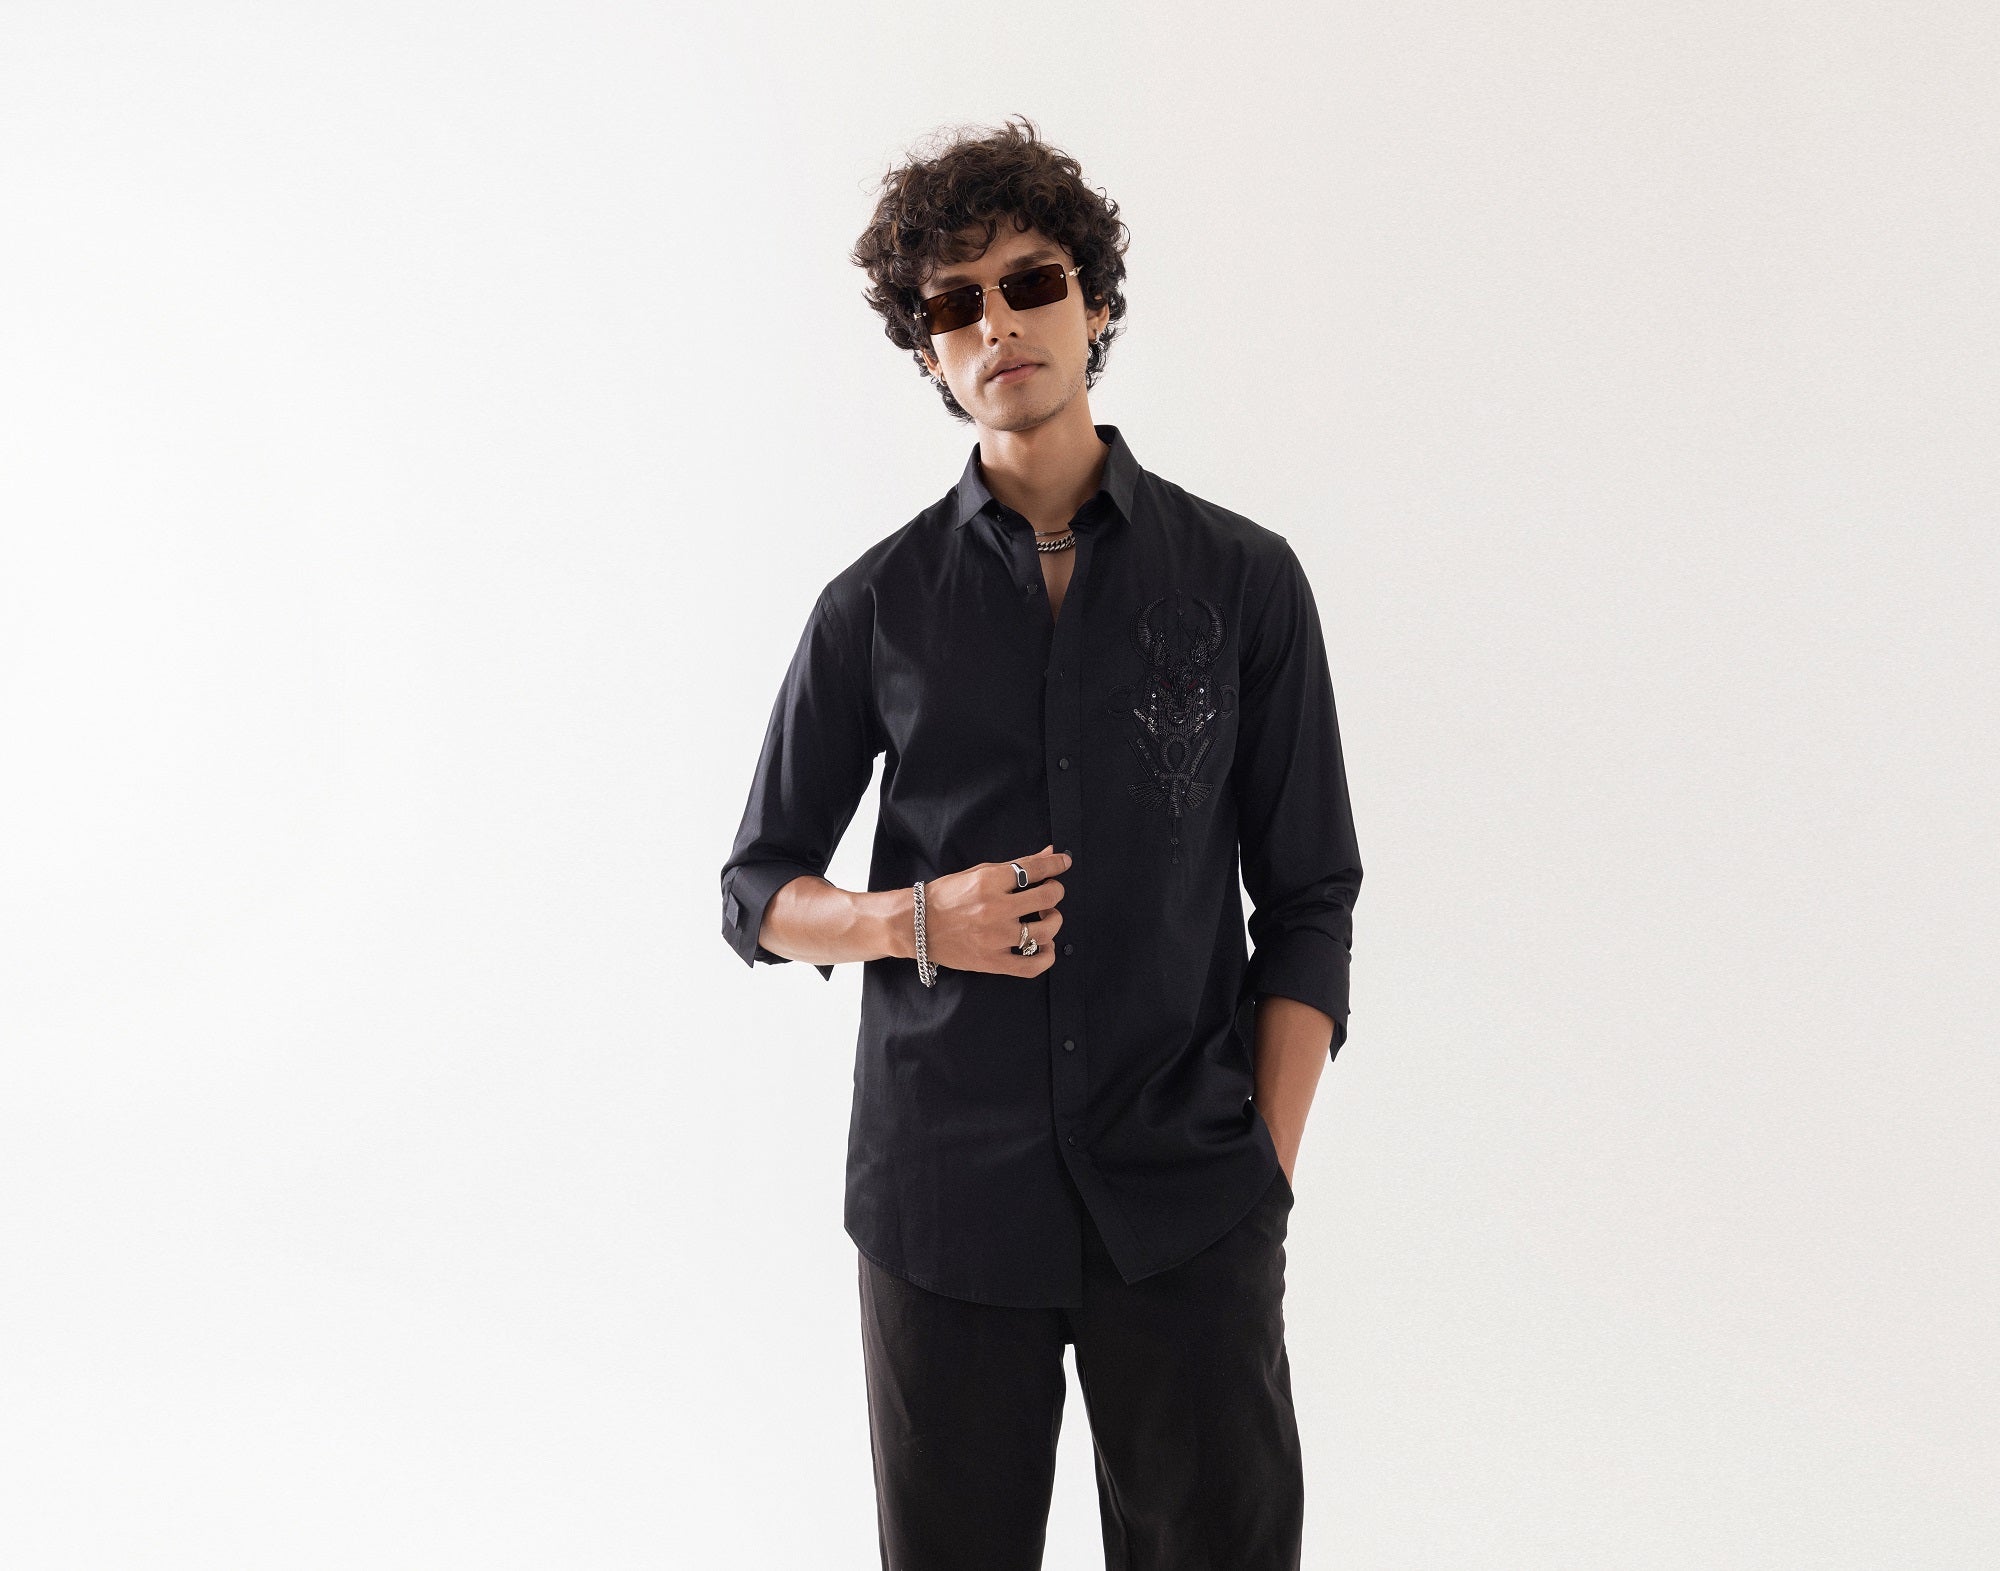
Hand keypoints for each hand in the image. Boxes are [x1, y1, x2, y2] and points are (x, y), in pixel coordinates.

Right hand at [919, 844, 1069, 977]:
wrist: (916, 925)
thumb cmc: (946, 896)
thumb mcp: (978, 872)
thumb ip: (1016, 865)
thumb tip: (1048, 853)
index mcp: (988, 882)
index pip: (1034, 869)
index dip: (1055, 864)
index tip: (1063, 863)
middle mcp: (994, 909)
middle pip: (1046, 898)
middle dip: (1055, 891)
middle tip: (1051, 892)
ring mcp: (994, 938)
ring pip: (1045, 930)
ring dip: (1053, 920)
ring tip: (1046, 917)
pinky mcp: (992, 961)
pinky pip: (1031, 965)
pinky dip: (1047, 957)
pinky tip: (1046, 947)